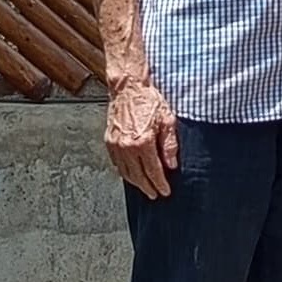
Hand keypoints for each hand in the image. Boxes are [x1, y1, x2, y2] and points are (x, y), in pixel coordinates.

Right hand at [103, 78, 178, 198]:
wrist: (128, 87)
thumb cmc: (149, 100)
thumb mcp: (167, 119)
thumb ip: (170, 144)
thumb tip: (172, 164)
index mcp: (143, 142)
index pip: (153, 171)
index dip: (160, 183)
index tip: (165, 192)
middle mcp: (127, 146)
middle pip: (138, 176)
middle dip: (148, 187)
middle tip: (155, 194)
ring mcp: (116, 145)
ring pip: (126, 172)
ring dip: (136, 182)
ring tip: (145, 188)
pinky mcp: (109, 141)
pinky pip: (117, 163)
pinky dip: (125, 172)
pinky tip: (131, 174)